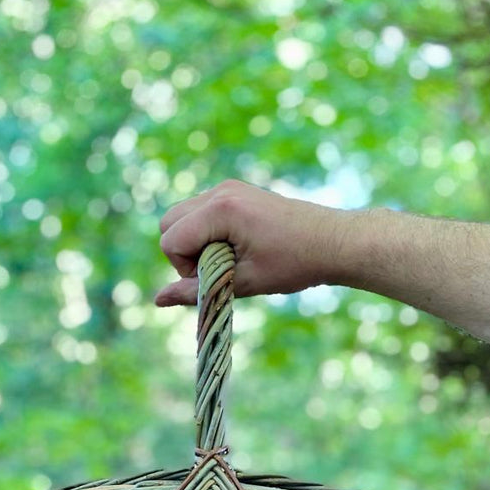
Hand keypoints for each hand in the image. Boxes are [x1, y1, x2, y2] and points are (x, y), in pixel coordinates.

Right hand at [154, 179, 345, 305]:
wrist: (333, 241)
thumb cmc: (293, 265)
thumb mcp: (241, 283)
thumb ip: (195, 291)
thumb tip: (157, 301)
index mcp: (220, 209)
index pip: (170, 240)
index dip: (185, 268)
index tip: (217, 277)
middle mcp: (220, 191)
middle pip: (169, 223)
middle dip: (184, 252)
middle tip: (219, 268)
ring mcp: (228, 188)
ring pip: (182, 216)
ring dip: (196, 242)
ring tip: (230, 258)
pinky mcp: (235, 192)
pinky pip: (201, 212)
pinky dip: (209, 232)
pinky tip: (238, 246)